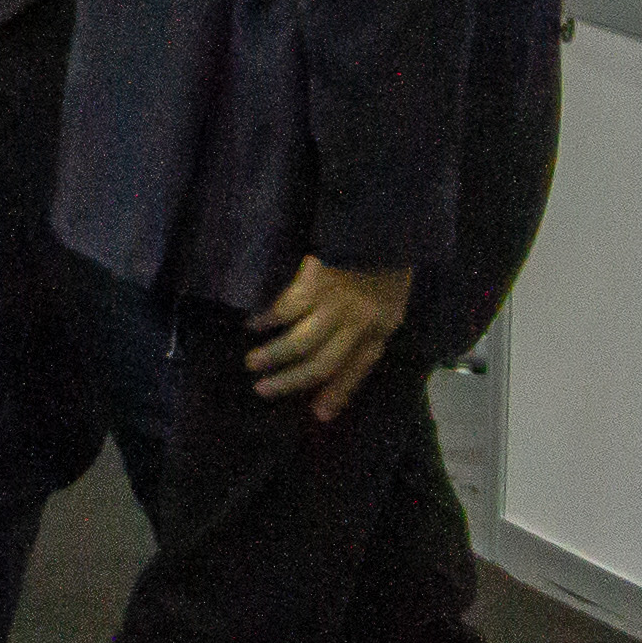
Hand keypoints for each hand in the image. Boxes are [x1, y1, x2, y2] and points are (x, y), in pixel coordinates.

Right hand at [250, 256, 411, 421]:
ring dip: (273, 356)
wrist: (382, 226)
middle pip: (322, 363)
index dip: (337, 394)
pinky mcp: (316, 281)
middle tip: (263, 390)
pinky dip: (267, 318)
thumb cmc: (385, 267)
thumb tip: (342, 354)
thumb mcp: (390, 305)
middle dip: (291, 381)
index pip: (356, 370)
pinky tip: (253, 324)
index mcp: (380, 330)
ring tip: (252, 364)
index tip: (318, 415)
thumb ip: (369, 331)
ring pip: (301, 341)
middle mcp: (359, 323)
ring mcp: (337, 303)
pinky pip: (287, 307)